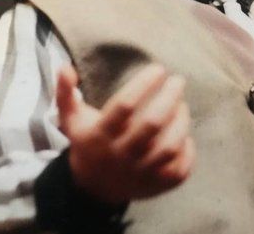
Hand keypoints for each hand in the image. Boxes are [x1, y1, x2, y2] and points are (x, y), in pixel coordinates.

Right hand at [56, 63, 194, 203]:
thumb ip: (65, 92)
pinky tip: (184, 134)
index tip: (159, 68)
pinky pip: (180, 168)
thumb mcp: (71, 119)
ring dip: (181, 121)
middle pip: (153, 124)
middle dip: (170, 97)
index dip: (144, 84)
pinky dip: (187, 149)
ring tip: (182, 105)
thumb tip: (65, 66)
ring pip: (170, 146)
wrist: (94, 188)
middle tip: (178, 81)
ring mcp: (141, 173)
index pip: (125, 105)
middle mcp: (121, 155)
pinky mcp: (157, 185)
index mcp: (101, 135)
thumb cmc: (87, 143)